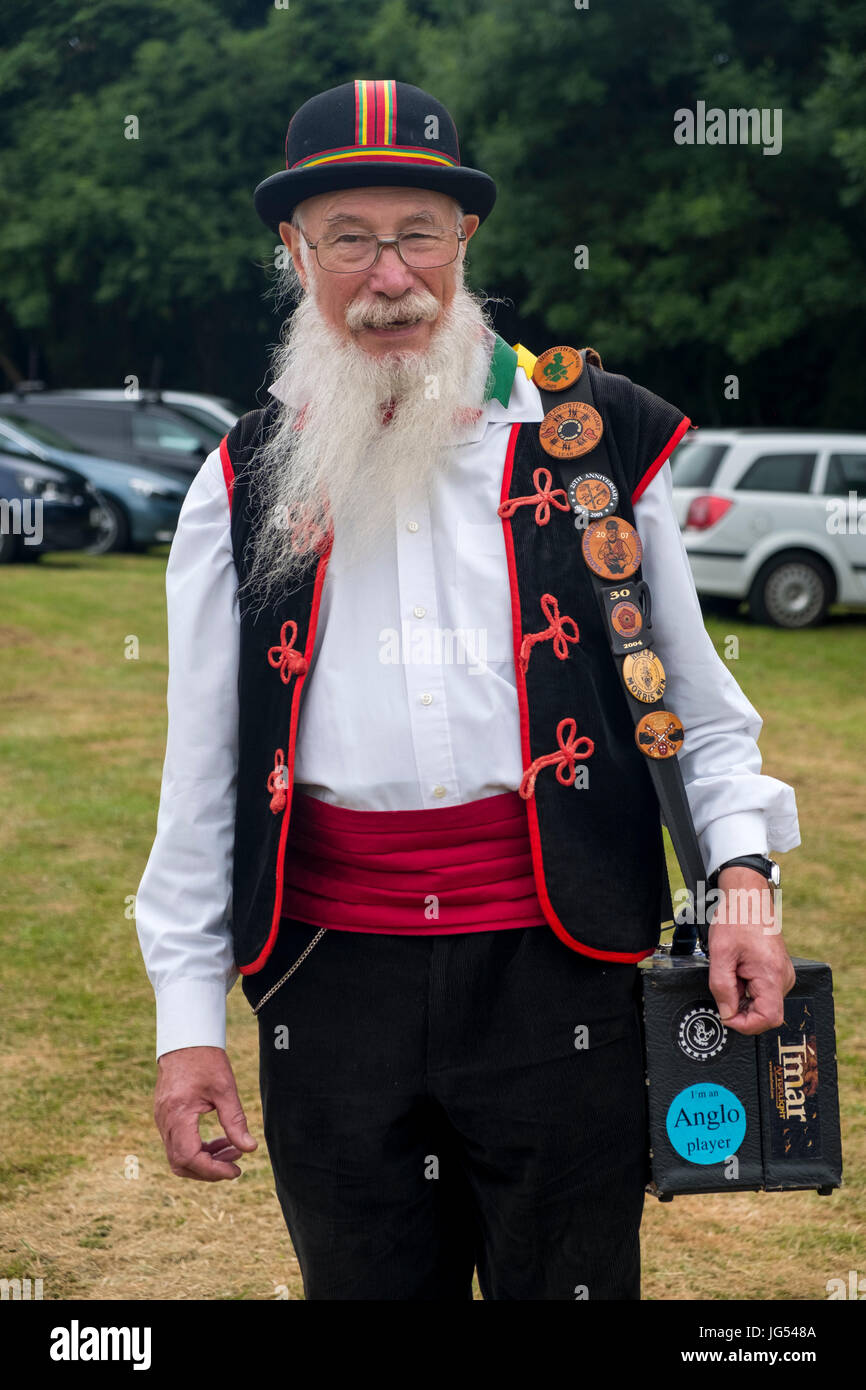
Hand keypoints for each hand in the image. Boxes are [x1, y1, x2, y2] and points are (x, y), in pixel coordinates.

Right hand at [154, 1045, 257, 1181]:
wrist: (185, 1038)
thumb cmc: (205, 1059)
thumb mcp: (225, 1088)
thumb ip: (235, 1121)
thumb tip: (250, 1148)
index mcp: (178, 1114)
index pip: (190, 1157)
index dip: (213, 1170)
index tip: (235, 1171)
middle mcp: (164, 1121)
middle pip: (181, 1163)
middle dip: (209, 1170)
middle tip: (236, 1164)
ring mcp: (162, 1119)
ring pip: (178, 1156)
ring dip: (204, 1160)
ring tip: (233, 1151)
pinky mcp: (165, 1116)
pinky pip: (177, 1143)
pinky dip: (197, 1148)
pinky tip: (219, 1141)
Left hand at [707, 867, 795, 1035]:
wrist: (748, 897)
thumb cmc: (737, 919)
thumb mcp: (720, 954)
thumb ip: (722, 988)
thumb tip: (727, 1014)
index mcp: (772, 975)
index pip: (768, 1019)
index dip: (745, 1024)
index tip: (726, 1015)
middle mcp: (784, 978)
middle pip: (764, 1013)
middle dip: (740, 1007)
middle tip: (725, 986)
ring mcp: (783, 975)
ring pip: (762, 1003)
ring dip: (742, 996)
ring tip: (731, 972)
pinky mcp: (778, 972)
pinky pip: (764, 992)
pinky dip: (747, 988)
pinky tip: (738, 971)